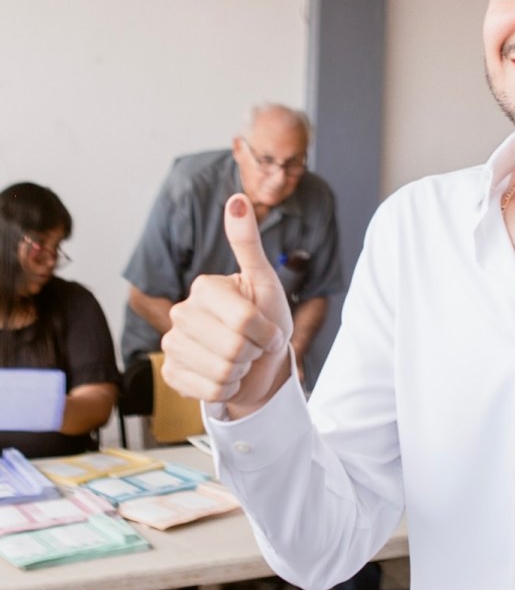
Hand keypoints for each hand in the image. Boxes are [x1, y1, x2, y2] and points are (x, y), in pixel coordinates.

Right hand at [161, 194, 293, 415]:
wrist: (260, 363)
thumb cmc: (267, 319)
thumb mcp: (265, 281)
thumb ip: (248, 242)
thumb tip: (238, 199)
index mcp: (203, 287)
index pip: (245, 320)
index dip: (267, 331)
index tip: (268, 327)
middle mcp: (181, 312)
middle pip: (233, 347)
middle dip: (255, 351)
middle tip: (255, 345)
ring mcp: (172, 345)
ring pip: (221, 371)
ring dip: (243, 371)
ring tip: (242, 359)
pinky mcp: (171, 374)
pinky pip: (208, 390)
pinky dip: (227, 389)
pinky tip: (227, 377)